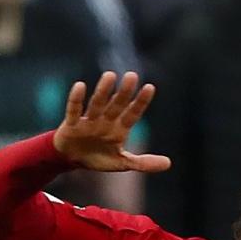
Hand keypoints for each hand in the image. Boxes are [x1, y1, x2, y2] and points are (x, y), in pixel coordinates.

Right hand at [52, 73, 171, 173]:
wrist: (71, 160)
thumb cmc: (97, 157)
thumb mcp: (122, 163)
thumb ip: (143, 163)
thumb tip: (169, 164)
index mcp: (119, 128)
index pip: (133, 113)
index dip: (141, 102)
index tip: (150, 87)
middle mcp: (106, 120)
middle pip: (116, 104)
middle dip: (124, 92)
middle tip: (132, 76)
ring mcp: (89, 121)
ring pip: (97, 103)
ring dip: (103, 91)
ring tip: (110, 76)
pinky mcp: (71, 124)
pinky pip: (74, 110)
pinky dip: (76, 99)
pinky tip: (80, 85)